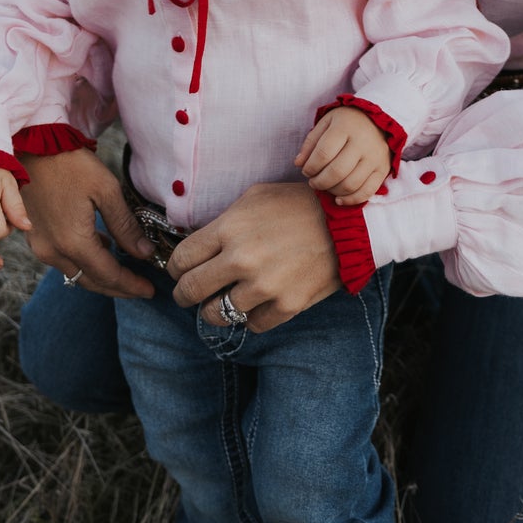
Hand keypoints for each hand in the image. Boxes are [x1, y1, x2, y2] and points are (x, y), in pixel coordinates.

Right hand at [18, 147, 156, 297]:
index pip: (108, 275)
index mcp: (73, 242)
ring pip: (76, 273)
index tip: (150, 290)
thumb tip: (144, 253)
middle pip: (90, 281)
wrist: (32, 146)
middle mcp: (53, 251)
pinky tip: (103, 250)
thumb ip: (125, 226)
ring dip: (101, 277)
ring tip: (126, 272)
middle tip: (140, 288)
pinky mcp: (35, 237)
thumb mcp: (106, 190)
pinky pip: (63, 261)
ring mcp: (40, 246)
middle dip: (118, 288)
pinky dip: (85, 263)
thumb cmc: (71, 164)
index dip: (131, 285)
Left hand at [169, 182, 339, 332]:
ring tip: (222, 302)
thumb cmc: (298, 205)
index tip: (180, 271)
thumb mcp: (255, 197)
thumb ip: (224, 220)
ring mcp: (264, 286)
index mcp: (229, 228)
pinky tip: (256, 303)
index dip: (175, 268)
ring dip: (215, 310)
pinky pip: (252, 324)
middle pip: (190, 291)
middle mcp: (241, 259)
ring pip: (216, 315)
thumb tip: (199, 242)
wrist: (347, 223)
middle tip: (189, 295)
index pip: (180, 260)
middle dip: (184, 295)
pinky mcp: (286, 305)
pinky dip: (250, 316)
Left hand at [293, 106, 390, 206]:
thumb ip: (311, 143)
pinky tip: (339, 199)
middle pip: (337, 172)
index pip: (324, 153)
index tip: (305, 170)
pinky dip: (351, 200)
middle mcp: (363, 142)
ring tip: (325, 187)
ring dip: (332, 191)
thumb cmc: (346, 122)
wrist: (378, 119)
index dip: (310, 167)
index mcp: (345, 127)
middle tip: (313, 182)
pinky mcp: (383, 169)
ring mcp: (375, 157)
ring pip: (351, 184)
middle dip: (319, 182)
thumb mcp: (326, 123)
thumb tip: (298, 164)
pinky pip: (368, 191)